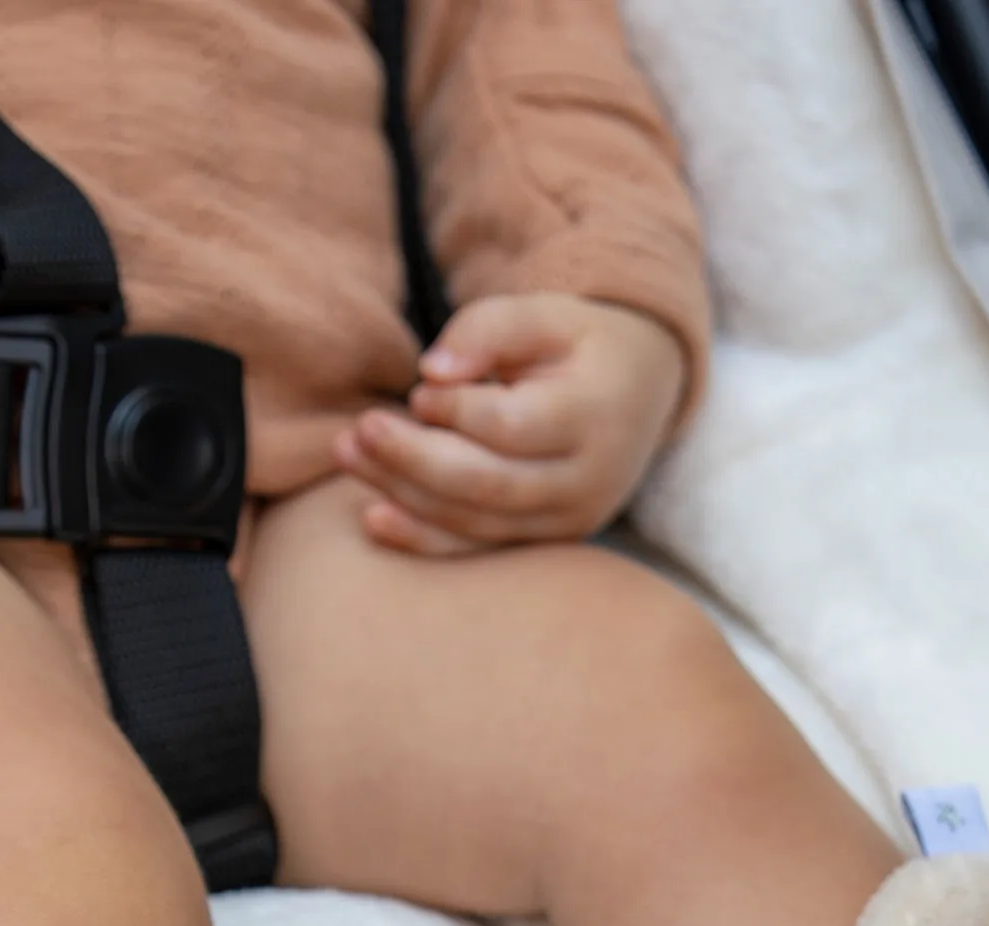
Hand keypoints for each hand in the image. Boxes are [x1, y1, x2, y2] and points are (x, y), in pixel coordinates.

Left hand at [335, 293, 685, 555]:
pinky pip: (477, 549)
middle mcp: (585, 481)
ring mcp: (568, 521)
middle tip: (359, 430)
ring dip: (404, 493)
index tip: (419, 388)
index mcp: (592, 417)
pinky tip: (374, 518)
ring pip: (475, 521)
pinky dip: (423, 539)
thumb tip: (431, 374)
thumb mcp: (546, 314)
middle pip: (487, 484)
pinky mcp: (545, 542)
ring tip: (349, 455)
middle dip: (414, 459)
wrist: (639, 396)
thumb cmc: (580, 346)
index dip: (455, 410)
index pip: (510, 426)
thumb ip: (489, 328)